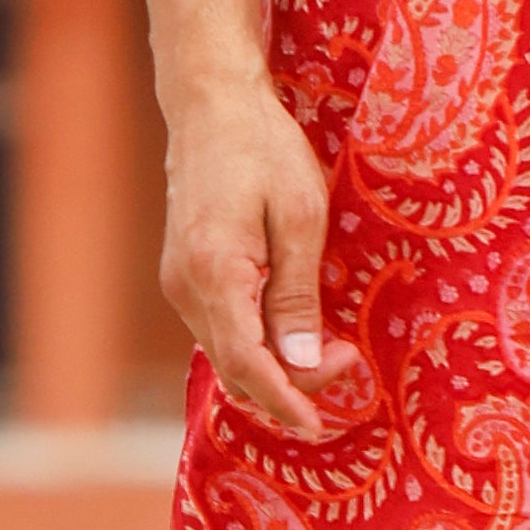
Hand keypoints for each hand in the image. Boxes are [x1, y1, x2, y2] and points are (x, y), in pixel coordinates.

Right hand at [159, 67, 340, 436]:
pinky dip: (256, 343)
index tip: (320, 423)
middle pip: (235, 369)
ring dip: (275, 365)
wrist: (211, 105)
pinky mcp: (184, 274)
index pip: (247, 365)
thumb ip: (298, 295)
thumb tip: (302, 361)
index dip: (286, 401)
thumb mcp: (301, 216)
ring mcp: (178, 283)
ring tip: (332, 347)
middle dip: (292, 382)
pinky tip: (293, 330)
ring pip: (226, 353)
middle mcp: (185, 288)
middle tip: (350, 360)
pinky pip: (220, 328)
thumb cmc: (263, 148)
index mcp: (214, 274)